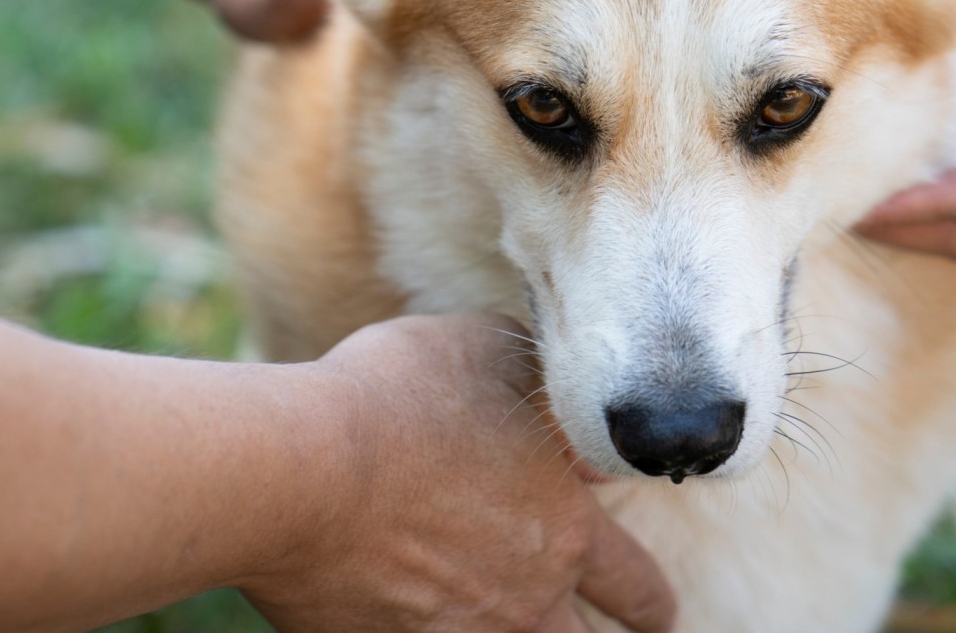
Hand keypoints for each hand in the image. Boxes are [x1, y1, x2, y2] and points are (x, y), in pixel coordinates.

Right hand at [245, 315, 676, 632]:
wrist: (297, 470)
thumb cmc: (392, 398)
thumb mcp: (480, 351)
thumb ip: (538, 388)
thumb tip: (573, 431)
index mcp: (563, 527)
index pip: (637, 583)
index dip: (652, 601)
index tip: (658, 611)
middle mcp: (527, 596)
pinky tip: (428, 625)